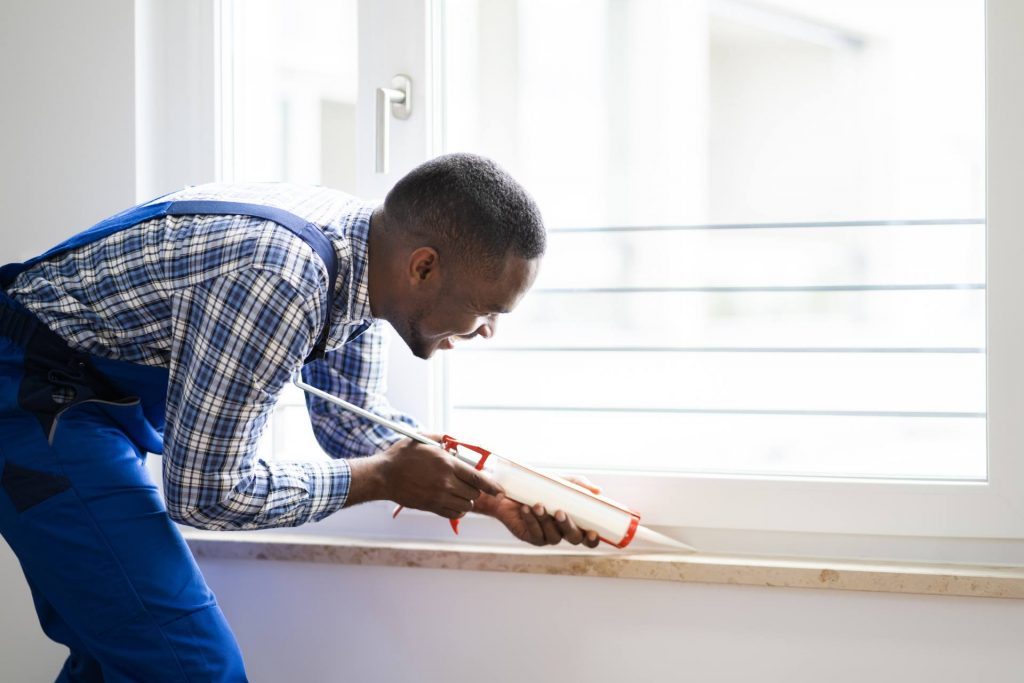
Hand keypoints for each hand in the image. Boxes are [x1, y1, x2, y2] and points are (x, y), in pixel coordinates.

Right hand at [348, 436, 502, 519]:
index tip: (500, 491)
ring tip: (459, 493)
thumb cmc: (402, 456)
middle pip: (474, 493)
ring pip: (466, 505)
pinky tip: (454, 503)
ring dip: (467, 500)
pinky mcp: (431, 507)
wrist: (383, 476)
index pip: (478, 478)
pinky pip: (454, 514)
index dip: (493, 486)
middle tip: (467, 484)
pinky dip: (458, 510)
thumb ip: (442, 440)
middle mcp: (446, 482)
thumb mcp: (422, 440)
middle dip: (475, 489)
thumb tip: (454, 442)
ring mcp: (439, 496)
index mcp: (447, 464)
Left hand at [475, 475, 601, 547]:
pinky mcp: (530, 536)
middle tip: (559, 512)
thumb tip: (598, 491)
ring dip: (546, 521)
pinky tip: (525, 508)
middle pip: (573, 538)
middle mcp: (562, 532)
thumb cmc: (541, 487)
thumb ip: (579, 485)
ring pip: (553, 537)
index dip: (592, 539)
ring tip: (538, 505)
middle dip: (567, 526)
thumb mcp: (561, 482)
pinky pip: (534, 533)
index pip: (587, 537)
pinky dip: (530, 520)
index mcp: (574, 521)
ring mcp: (546, 536)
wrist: (512, 489)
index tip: (592, 532)